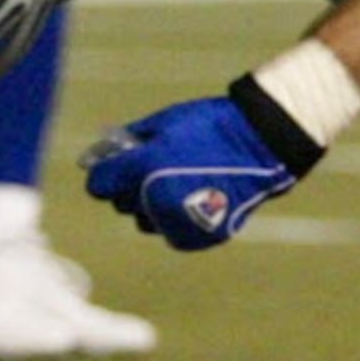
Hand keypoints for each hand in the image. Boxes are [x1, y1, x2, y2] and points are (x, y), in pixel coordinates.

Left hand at [80, 97, 299, 251]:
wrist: (262, 144)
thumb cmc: (211, 125)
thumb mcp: (164, 123)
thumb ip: (127, 141)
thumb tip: (97, 154)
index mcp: (142, 169)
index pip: (98, 185)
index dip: (104, 173)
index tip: (115, 164)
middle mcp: (155, 200)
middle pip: (120, 203)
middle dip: (129, 187)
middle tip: (154, 168)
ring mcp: (177, 222)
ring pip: (144, 220)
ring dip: (150, 205)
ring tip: (177, 182)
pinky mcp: (197, 237)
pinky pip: (171, 231)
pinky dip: (175, 218)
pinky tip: (192, 196)